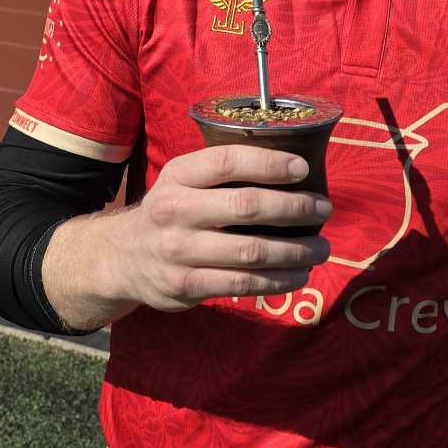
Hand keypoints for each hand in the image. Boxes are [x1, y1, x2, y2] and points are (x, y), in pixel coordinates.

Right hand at [110, 145, 331, 312]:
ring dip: (295, 251)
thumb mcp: (183, 181)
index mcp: (179, 175)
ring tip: (322, 249)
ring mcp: (179, 251)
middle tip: (324, 209)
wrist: (123, 257)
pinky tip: (299, 275)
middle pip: (246, 206)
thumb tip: (291, 167)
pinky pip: (242, 284)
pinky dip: (277, 280)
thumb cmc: (172, 210)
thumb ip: (222, 173)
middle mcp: (175, 210)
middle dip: (294, 208)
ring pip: (250, 251)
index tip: (302, 169)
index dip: (268, 163)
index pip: (226, 161)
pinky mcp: (186, 286)